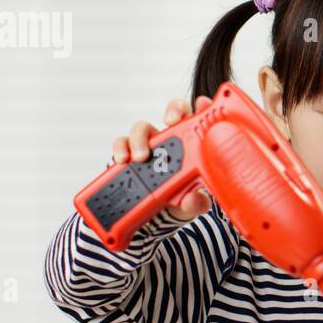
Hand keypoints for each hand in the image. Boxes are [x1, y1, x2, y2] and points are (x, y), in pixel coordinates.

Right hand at [111, 95, 213, 220]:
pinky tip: (121, 160)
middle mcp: (172, 142)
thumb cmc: (178, 203)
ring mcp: (150, 146)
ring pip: (143, 127)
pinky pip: (121, 144)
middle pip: (173, 113)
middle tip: (171, 121)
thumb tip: (193, 199)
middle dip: (174, 111)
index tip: (202, 104)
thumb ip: (194, 202)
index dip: (203, 108)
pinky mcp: (129, 156)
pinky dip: (120, 149)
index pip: (201, 121)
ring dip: (141, 138)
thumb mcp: (190, 205)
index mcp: (192, 148)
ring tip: (141, 157)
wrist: (153, 219)